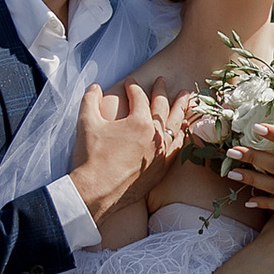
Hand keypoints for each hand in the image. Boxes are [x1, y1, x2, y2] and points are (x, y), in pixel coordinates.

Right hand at [68, 79, 188, 224]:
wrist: (96, 192)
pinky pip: (178, 147)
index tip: (130, 81)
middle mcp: (155, 136)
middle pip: (162, 107)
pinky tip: (184, 128)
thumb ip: (90, 100)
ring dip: (181, 108)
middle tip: (163, 80)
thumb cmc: (90, 157)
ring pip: (176, 125)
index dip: (133, 86)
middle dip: (161, 91)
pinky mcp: (162, 169)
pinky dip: (182, 135)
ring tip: (187, 97)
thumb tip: (95, 86)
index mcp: (139, 122)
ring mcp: (161, 153)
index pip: (139, 97)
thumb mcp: (86, 124)